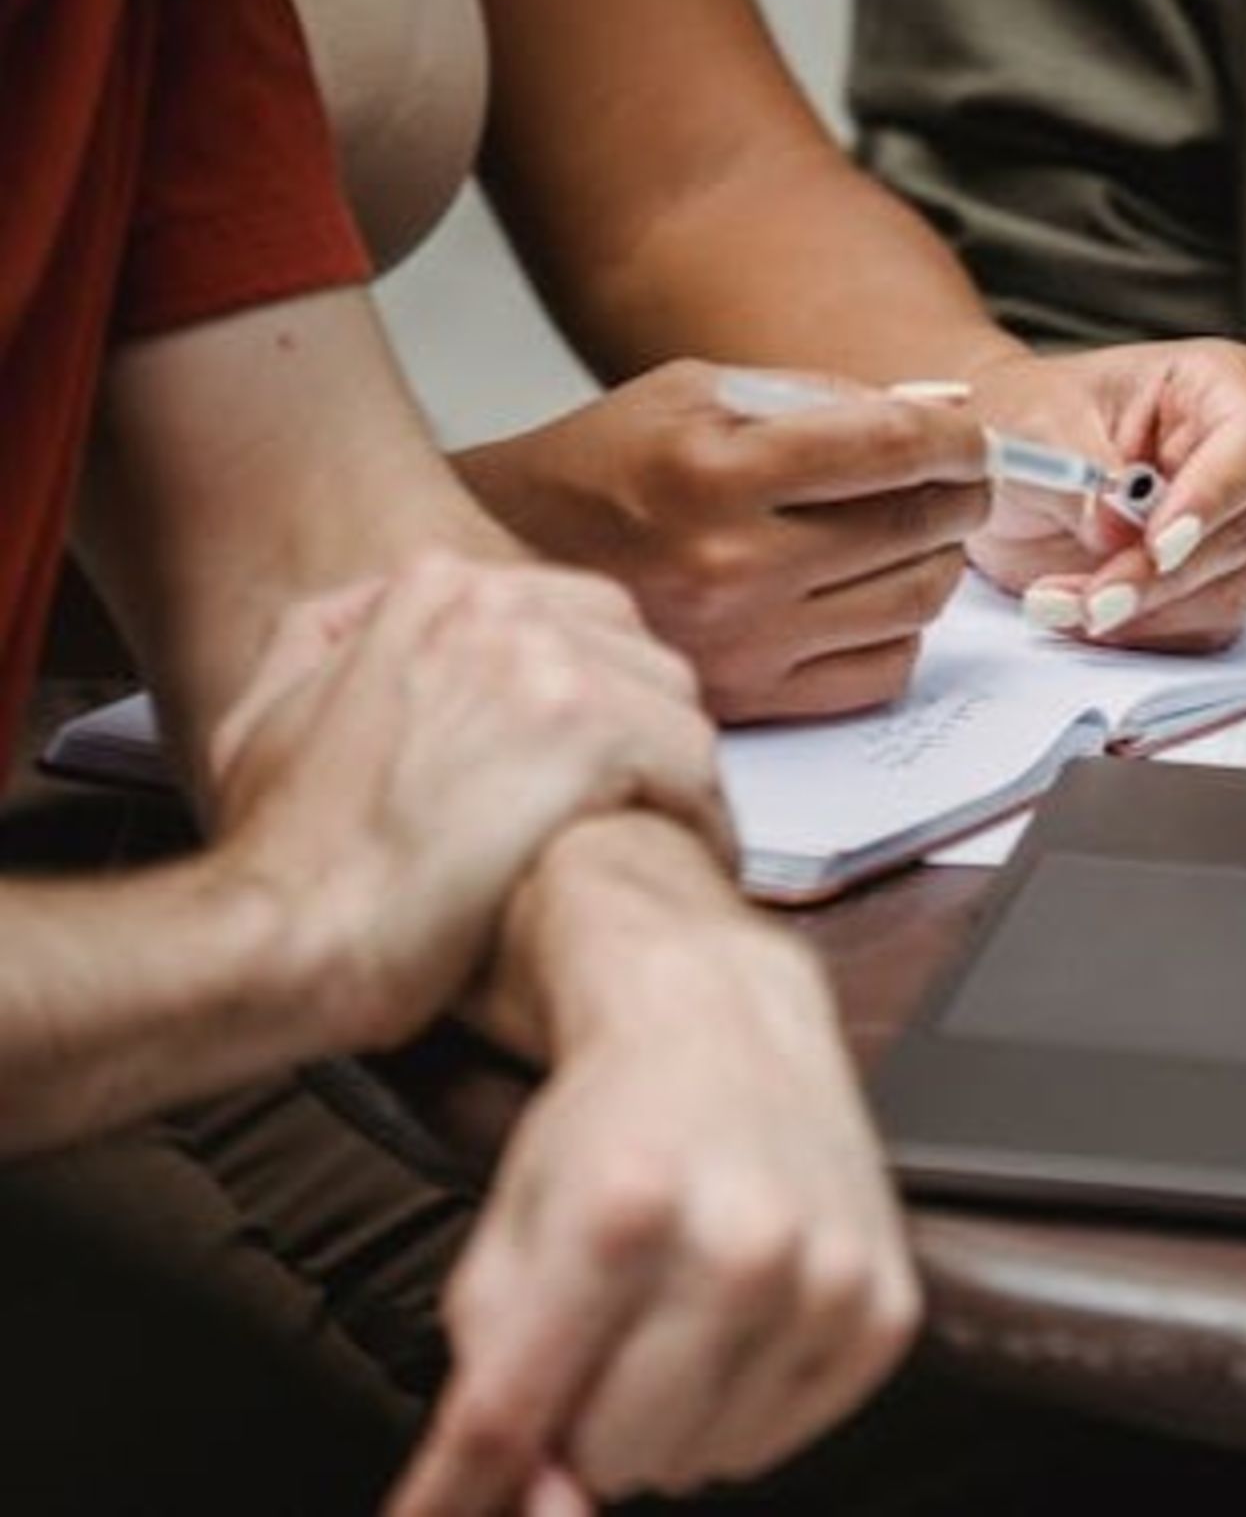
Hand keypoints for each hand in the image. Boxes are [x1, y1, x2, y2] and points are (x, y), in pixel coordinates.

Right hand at [209, 552, 727, 1051]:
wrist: (285, 938)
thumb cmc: (282, 859)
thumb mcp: (262, 717)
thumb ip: (322, 646)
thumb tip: (362, 624)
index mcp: (432, 592)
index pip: (575, 612)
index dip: (600, 690)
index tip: (605, 748)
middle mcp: (498, 606)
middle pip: (633, 651)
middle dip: (645, 726)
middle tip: (646, 795)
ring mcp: (549, 662)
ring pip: (673, 702)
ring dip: (676, 774)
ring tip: (667, 833)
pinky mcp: (590, 731)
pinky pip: (694, 763)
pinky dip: (699, 817)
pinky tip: (681, 859)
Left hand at [389, 815, 920, 1516]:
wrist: (727, 1022)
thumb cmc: (609, 1120)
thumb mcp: (509, 1221)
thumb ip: (490, 1370)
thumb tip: (521, 1509)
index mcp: (619, 1211)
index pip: (514, 1415)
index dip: (454, 1493)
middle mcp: (737, 1244)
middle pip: (612, 1459)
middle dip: (581, 1420)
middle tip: (596, 1330)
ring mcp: (823, 1278)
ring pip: (699, 1463)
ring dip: (665, 1415)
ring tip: (668, 1306)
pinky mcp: (883, 1307)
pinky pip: (781, 1440)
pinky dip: (739, 1403)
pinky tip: (731, 1313)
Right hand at [456, 359, 990, 719]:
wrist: (516, 558)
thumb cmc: (608, 462)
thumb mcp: (697, 390)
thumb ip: (819, 397)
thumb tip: (932, 417)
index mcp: (717, 472)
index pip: (889, 451)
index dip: (956, 442)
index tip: (972, 442)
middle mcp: (734, 565)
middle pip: (914, 528)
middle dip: (961, 495)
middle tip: (962, 481)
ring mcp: (745, 643)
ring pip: (914, 602)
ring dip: (937, 560)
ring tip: (914, 534)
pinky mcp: (750, 699)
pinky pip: (881, 672)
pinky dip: (902, 629)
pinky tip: (872, 596)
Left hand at [964, 340, 1245, 649]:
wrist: (1007, 469)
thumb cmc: (1030, 421)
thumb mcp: (1034, 425)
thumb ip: (1079, 470)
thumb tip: (1118, 525)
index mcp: (1220, 386)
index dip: (1213, 499)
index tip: (1158, 545)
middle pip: (1242, 532)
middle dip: (1158, 576)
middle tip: (1092, 598)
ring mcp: (1238, 525)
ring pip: (1224, 592)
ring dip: (1138, 613)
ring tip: (1055, 600)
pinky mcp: (1214, 583)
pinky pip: (1197, 629)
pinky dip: (1134, 632)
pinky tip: (1074, 612)